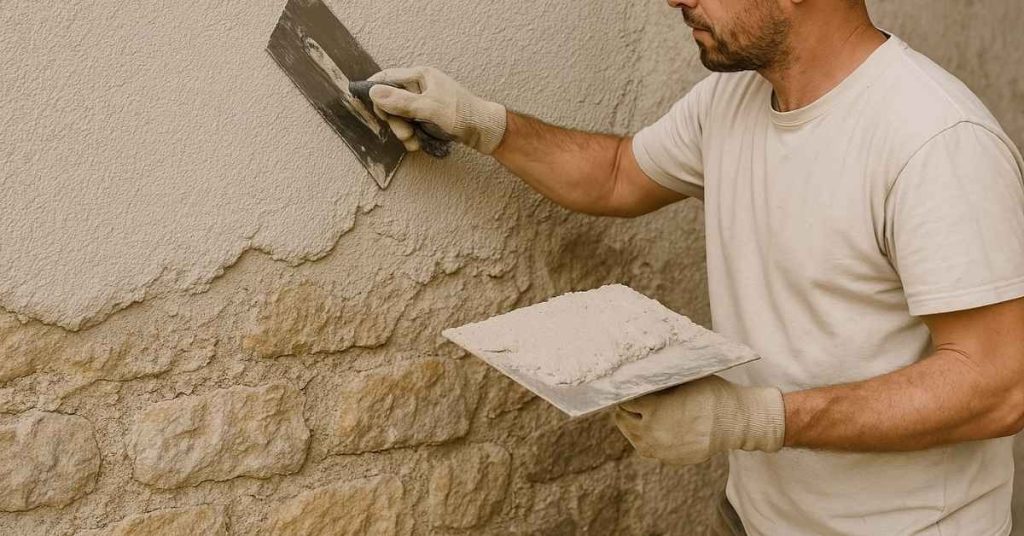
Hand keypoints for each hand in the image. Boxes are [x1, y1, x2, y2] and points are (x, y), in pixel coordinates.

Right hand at [367, 66, 506, 153]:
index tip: (365, 105)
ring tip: (413, 141)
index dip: (375, 90)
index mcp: (421, 75)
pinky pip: (410, 125)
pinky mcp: (427, 117)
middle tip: (403, 132)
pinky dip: (411, 136)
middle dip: (393, 119)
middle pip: (391, 100)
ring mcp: (424, 102)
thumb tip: (374, 92)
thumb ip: (401, 101)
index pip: (388, 77)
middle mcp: (420, 86)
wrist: (486, 132)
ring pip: (399, 116)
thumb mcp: (429, 108)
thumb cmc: (463, 115)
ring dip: (402, 130)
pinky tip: (418, 144)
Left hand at [613, 376, 785, 465]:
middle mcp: (652, 432)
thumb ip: (659, 382)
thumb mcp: (682, 380)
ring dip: (632, 426)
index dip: (623, 393)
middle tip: (627, 402)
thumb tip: (638, 373)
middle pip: (623, 420)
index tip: (623, 388)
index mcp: (653, 409)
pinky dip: (648, 439)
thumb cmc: (710, 394)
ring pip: (634, 438)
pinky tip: (655, 429)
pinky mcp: (670, 459)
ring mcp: (660, 449)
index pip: (624, 401)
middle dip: (624, 410)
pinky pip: (650, 449)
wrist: (734, 421)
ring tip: (637, 416)